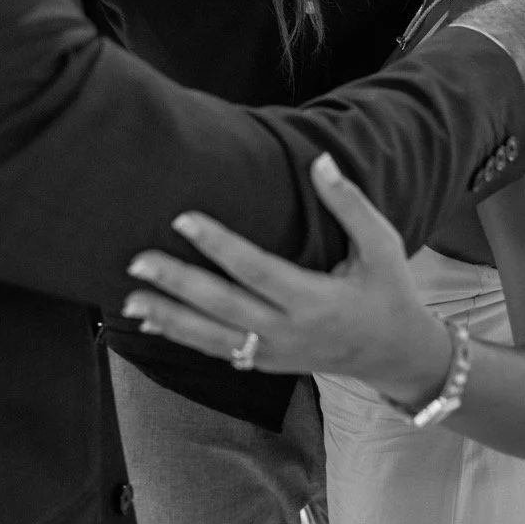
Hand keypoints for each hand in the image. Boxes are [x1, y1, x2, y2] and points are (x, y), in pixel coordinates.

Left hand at [121, 154, 452, 408]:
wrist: (396, 354)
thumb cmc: (388, 290)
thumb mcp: (382, 245)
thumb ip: (349, 204)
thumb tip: (320, 161)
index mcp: (314, 300)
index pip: (255, 270)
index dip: (218, 245)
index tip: (183, 219)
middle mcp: (288, 331)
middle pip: (222, 307)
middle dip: (176, 284)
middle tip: (137, 259)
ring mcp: (273, 353)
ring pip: (210, 337)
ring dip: (168, 317)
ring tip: (128, 297)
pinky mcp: (265, 363)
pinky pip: (217, 350)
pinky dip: (181, 336)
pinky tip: (150, 319)